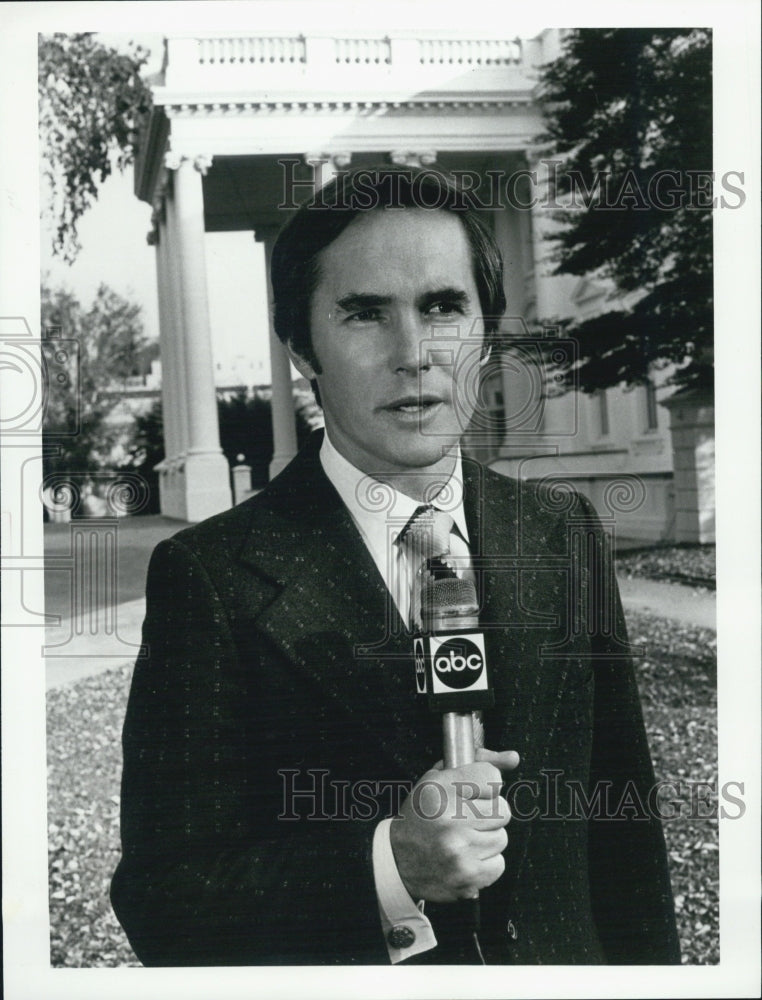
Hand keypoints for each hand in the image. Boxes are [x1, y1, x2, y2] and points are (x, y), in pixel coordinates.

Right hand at [389, 748, 518, 902]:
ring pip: (501, 837)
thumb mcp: (438, 779)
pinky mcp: (468, 876)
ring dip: (487, 839)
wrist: (397, 861)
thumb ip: (479, 763)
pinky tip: (466, 857)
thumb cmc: (422, 815)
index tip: (474, 793)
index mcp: (440, 789)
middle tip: (468, 818)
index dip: (486, 786)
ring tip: (464, 839)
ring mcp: (460, 850)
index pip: (492, 778)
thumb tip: (513, 758)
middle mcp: (450, 819)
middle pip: (503, 810)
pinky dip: (486, 862)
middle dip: (489, 814)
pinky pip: (499, 863)